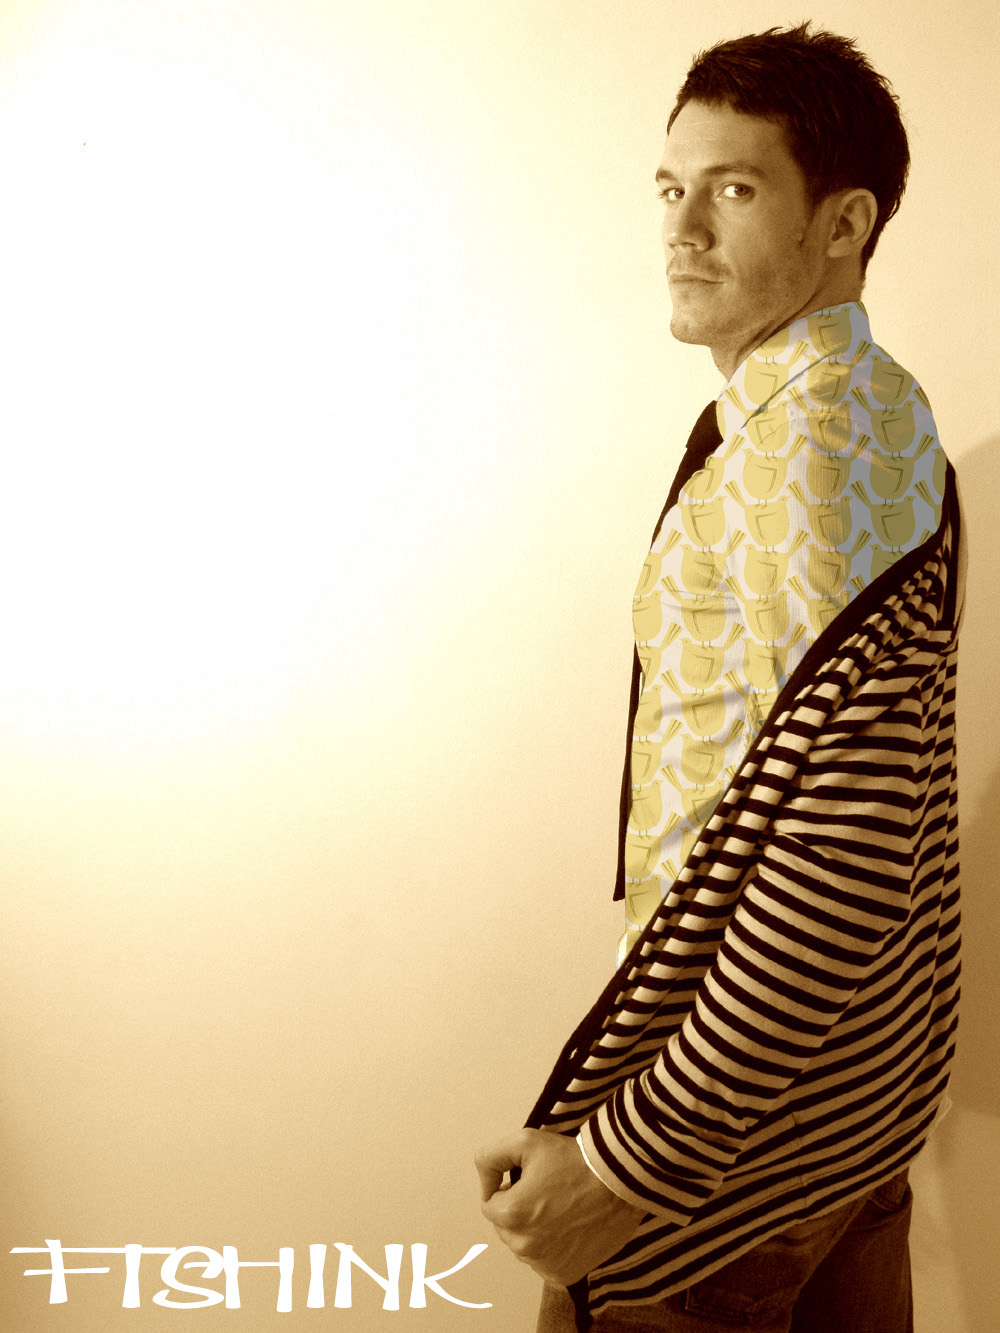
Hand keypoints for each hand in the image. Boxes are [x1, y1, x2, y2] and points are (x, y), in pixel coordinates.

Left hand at [474, 1128, 644, 1286]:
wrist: (618, 1181)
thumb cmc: (572, 1160)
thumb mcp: (525, 1141)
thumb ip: (490, 1158)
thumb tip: (485, 1182)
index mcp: (510, 1215)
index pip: (490, 1204)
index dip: (508, 1187)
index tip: (529, 1178)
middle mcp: (524, 1246)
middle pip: (507, 1227)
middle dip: (519, 1209)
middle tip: (547, 1191)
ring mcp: (544, 1264)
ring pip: (525, 1245)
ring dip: (534, 1230)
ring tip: (560, 1207)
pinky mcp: (564, 1275)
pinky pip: (544, 1262)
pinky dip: (552, 1248)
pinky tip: (569, 1227)